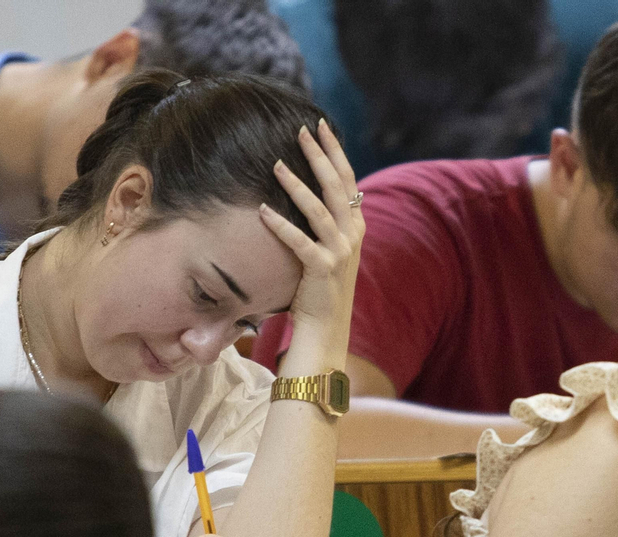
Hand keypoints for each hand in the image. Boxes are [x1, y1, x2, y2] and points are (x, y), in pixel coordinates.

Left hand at [258, 119, 363, 360]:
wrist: (326, 328)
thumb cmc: (320, 288)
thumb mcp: (329, 249)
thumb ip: (326, 222)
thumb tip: (311, 193)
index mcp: (355, 225)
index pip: (347, 179)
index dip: (334, 152)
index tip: (320, 127)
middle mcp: (351, 234)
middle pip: (337, 186)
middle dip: (319, 155)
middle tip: (301, 131)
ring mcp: (339, 252)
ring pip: (319, 209)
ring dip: (297, 185)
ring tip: (277, 164)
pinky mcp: (322, 270)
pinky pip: (300, 243)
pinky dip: (281, 225)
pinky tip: (263, 210)